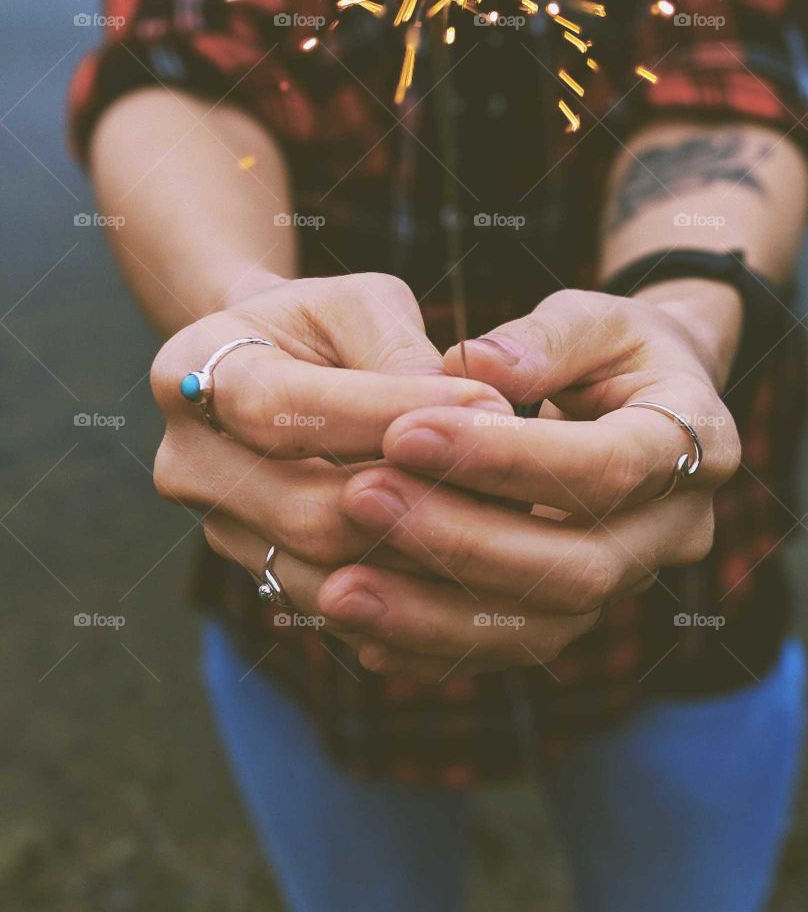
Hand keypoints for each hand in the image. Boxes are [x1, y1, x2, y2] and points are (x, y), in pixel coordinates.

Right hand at [149, 273, 510, 610]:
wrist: (281, 370)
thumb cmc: (328, 326)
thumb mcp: (361, 304)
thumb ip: (400, 350)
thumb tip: (463, 410)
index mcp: (192, 373)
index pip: (281, 408)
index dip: (385, 412)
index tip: (488, 400)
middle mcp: (187, 464)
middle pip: (303, 511)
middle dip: (418, 497)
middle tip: (515, 478)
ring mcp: (221, 531)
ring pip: (326, 574)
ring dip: (425, 555)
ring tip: (511, 521)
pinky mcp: (263, 577)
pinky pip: (342, 608)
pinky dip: (412, 593)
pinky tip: (480, 566)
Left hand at [317, 284, 742, 680]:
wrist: (639, 402)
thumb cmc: (610, 348)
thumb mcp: (592, 317)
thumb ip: (542, 339)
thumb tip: (476, 367)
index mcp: (697, 440)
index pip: (607, 467)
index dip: (507, 457)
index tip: (403, 431)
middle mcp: (677, 529)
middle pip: (579, 567)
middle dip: (462, 541)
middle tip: (359, 499)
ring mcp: (630, 583)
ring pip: (543, 627)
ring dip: (434, 615)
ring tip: (337, 588)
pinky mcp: (579, 614)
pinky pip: (510, 651)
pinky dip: (432, 647)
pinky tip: (358, 629)